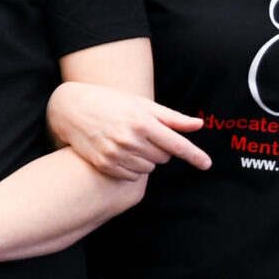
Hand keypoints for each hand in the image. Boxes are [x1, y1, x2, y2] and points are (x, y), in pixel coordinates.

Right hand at [48, 80, 210, 178]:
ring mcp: (116, 154)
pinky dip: (131, 168)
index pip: (176, 144)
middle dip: (159, 149)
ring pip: (148, 169)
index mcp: (142, 122)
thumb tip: (199, 125)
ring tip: (130, 142)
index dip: (194, 155)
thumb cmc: (111, 102)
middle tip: (144, 135)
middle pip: (163, 158)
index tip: (207, 164)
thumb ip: (171, 117)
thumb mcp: (141, 104)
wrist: (72, 108)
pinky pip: (131, 176)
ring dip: (145, 159)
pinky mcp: (105, 165)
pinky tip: (121, 152)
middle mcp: (130, 139)